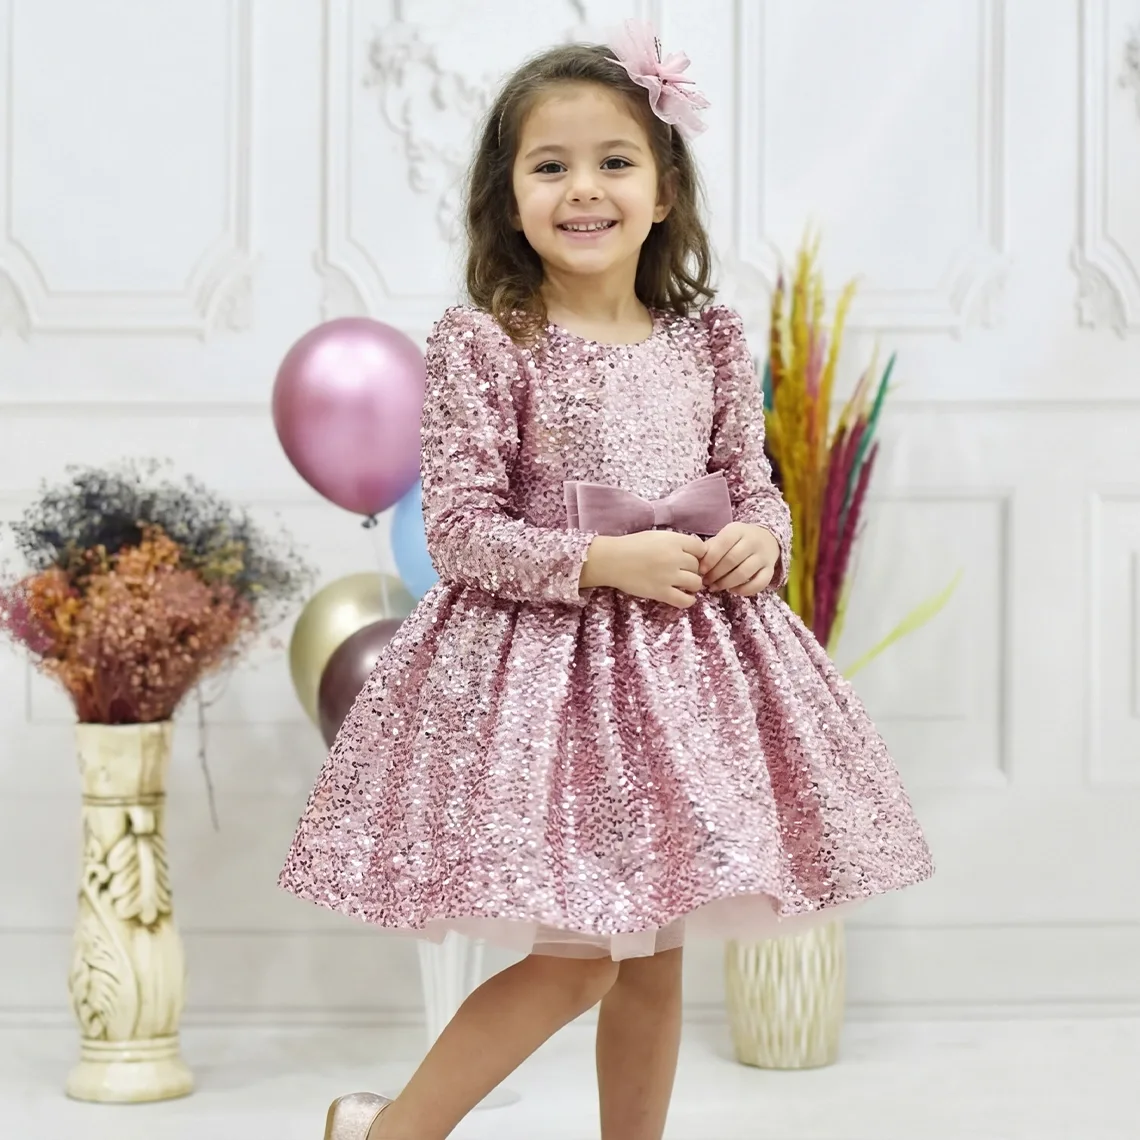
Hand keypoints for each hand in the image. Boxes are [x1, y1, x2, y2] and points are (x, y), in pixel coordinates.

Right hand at [581, 532, 706, 607]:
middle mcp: (675, 557)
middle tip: (683, 572)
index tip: (690, 558)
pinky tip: (685, 597)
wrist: (612, 560)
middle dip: (693, 569)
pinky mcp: (661, 592)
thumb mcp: (657, 536)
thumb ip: (675, 542)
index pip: (701, 548)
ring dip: (693, 585)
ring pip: (696, 583)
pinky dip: (689, 600)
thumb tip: (692, 553)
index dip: (698, 554)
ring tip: (685, 585)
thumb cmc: (631, 545)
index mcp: (674, 540)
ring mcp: (669, 576)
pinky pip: (684, 600)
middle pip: (697, 566)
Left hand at [699, 523, 780, 596]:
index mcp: (737, 531)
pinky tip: (733, 591)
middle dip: (716, 574)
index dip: (710, 559)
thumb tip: (695, 563)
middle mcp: (752, 542)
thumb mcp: (725, 537)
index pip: (723, 544)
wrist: (767, 538)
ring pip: (744, 573)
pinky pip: (759, 583)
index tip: (700, 570)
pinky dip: (745, 590)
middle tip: (705, 582)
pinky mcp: (770, 569)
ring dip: (726, 583)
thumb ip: (711, 548)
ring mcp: (763, 556)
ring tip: (715, 587)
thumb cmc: (738, 540)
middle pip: (732, 560)